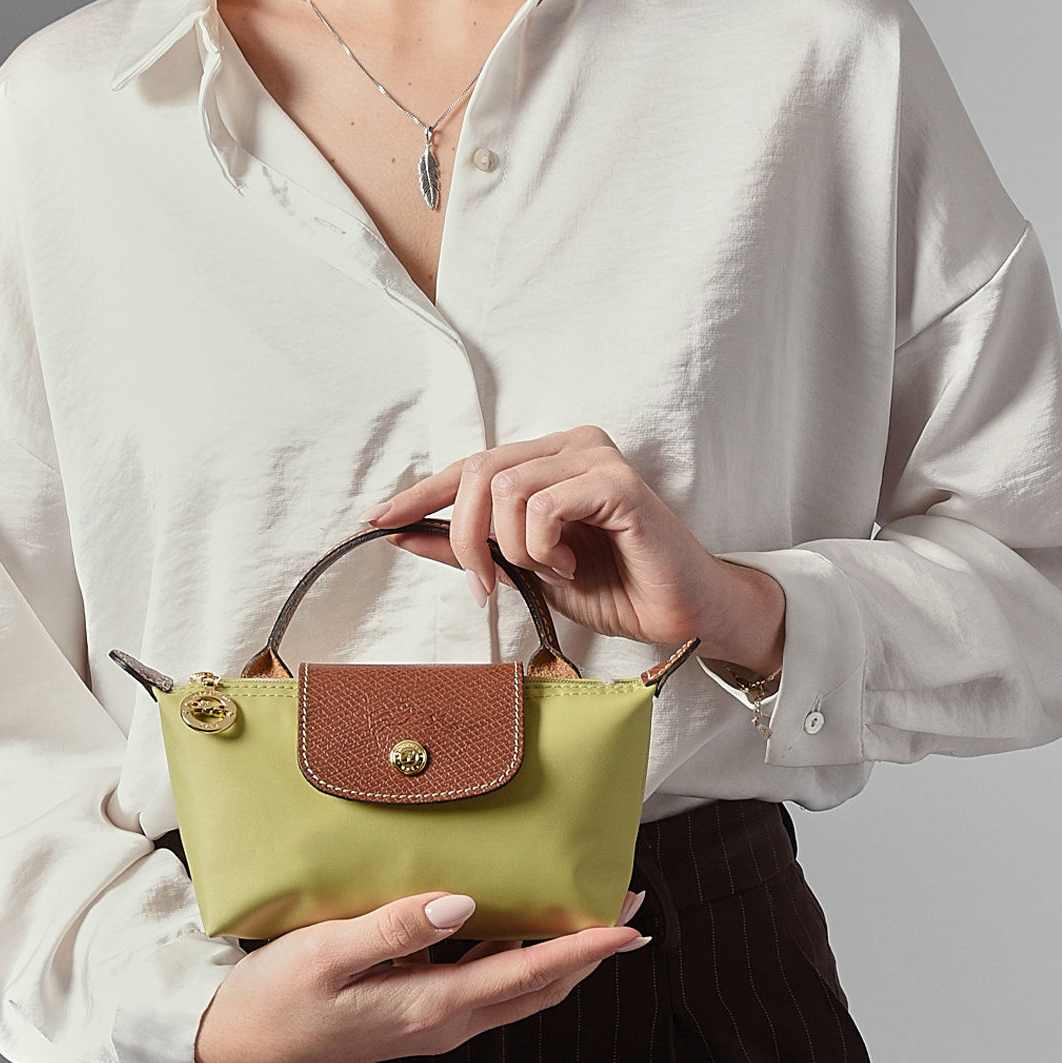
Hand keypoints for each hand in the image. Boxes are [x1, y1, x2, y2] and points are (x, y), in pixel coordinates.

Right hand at [194, 886, 649, 1062]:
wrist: (236, 1047)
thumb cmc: (273, 999)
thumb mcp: (325, 954)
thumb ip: (394, 927)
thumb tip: (462, 904)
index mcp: (431, 1008)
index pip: (526, 974)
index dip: (582, 951)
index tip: (629, 926)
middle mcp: (445, 1022)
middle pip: (537, 987)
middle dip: (589, 953)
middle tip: (632, 908)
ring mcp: (433, 1024)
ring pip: (517, 990)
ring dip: (560, 957)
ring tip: (594, 915)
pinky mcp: (417, 1016)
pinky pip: (486, 987)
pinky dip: (520, 961)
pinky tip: (520, 929)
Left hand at [360, 424, 784, 675]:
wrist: (681, 616)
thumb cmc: (615, 589)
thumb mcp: (527, 572)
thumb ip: (473, 549)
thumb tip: (408, 535)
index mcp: (548, 460)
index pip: (469, 465)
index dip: (421, 493)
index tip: (380, 520)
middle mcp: (570, 446)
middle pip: (478, 471)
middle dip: (466, 535)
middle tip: (487, 582)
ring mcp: (595, 459)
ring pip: (506, 488)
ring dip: (513, 547)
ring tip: (548, 572)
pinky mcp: (617, 483)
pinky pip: (545, 505)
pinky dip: (544, 546)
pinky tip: (571, 565)